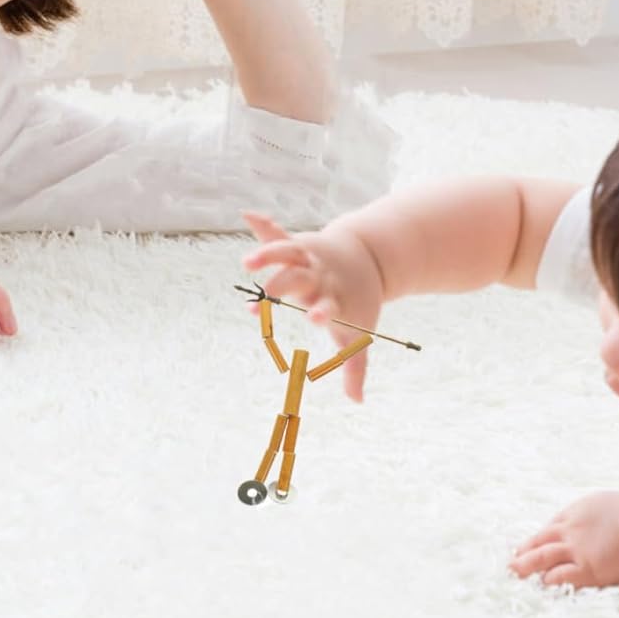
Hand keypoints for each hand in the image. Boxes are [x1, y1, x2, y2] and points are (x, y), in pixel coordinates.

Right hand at [241, 211, 384, 400]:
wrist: (371, 258)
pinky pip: (278, 236)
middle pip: (297, 282)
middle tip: (259, 303)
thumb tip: (357, 403)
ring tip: (247, 262)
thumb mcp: (358, 333)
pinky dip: (264, 226)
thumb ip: (354, 367)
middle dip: (279, 290)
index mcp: (334, 300)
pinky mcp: (297, 247)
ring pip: (286, 253)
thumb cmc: (358, 305)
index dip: (324, 312)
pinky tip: (247, 214)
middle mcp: (319, 278)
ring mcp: (307, 260)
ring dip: (267, 255)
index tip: (316, 318)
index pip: (328, 307)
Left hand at [508, 491, 618, 589]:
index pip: (548, 528)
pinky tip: (541, 586)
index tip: (526, 550)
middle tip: (510, 564)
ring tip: (514, 575)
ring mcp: (576, 550)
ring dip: (525, 566)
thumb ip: (594, 514)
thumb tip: (594, 518)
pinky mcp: (586, 570)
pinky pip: (559, 577)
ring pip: (541, 557)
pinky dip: (548, 581)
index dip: (536, 540)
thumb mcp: (609, 504)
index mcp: (575, 513)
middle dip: (521, 553)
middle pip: (537, 541)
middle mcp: (570, 530)